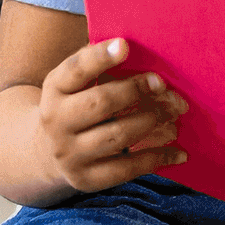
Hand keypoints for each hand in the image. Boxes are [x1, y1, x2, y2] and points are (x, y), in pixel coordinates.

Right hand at [37, 38, 189, 192]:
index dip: (100, 57)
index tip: (126, 45)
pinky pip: (127, 169)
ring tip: (174, 111)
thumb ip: (99, 64)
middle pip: (101, 103)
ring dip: (152, 120)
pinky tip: (180, 152)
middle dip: (137, 90)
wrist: (45, 153)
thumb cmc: (76, 104)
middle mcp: (57, 122)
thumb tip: (142, 47)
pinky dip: (158, 158)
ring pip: (118, 136)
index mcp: (55, 89)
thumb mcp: (75, 82)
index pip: (76, 70)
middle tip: (163, 84)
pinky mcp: (87, 179)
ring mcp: (70, 154)